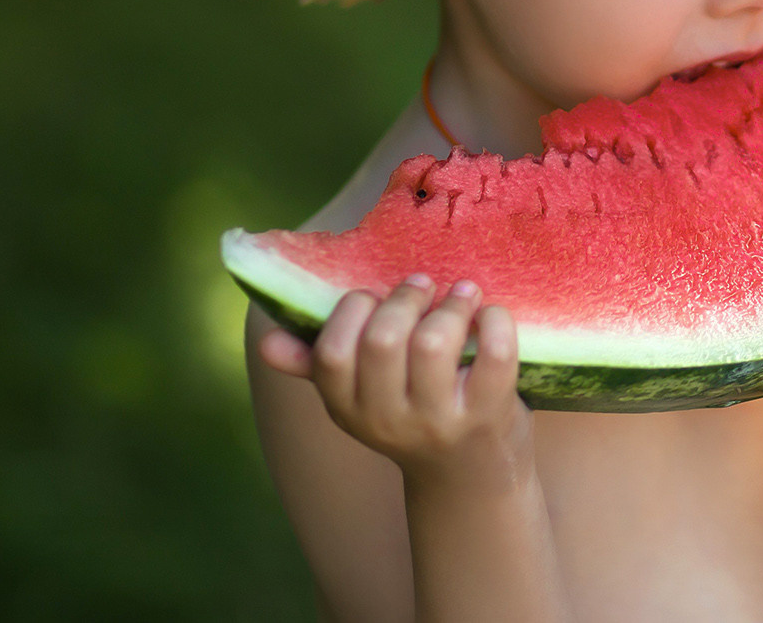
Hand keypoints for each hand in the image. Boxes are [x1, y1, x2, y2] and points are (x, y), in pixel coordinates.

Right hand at [257, 275, 532, 489]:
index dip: (353, 310)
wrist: (469, 478)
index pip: (333, 353)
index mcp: (348, 408)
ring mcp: (440, 420)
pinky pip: (494, 354)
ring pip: (436, 342)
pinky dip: (497, 321)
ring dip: (452, 303)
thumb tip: (266, 342)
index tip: (374, 296)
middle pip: (385, 340)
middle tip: (423, 285)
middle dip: (405, 298)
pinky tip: (492, 314)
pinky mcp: (489, 414)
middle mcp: (389, 419)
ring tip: (462, 293)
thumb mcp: (359, 401)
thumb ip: (315, 366)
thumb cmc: (412, 416)